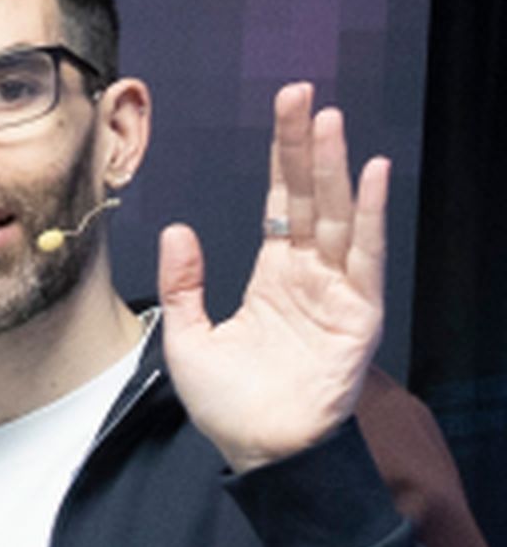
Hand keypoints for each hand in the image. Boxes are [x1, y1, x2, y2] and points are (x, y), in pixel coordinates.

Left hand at [159, 83, 389, 476]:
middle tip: (301, 95)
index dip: (281, 158)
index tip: (284, 111)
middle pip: (309, 197)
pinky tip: (371, 175)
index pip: (279, 203)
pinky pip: (365, 256)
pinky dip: (368, 215)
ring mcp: (337, 291)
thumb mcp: (188, 339)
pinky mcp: (359, 313)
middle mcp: (310, 275)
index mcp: (273, 277)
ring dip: (334, 168)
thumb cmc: (229, 404)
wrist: (260, 451)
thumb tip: (175, 229)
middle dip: (305, 147)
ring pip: (336, 217)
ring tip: (329, 121)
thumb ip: (183, 284)